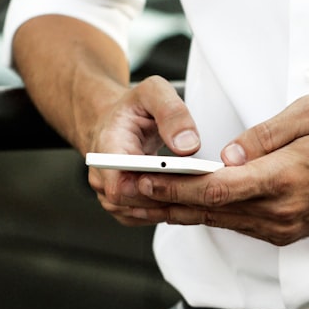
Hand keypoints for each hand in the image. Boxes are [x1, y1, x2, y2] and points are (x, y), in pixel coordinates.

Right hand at [86, 76, 203, 225]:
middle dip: (170, 197)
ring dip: (173, 206)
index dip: (149, 189)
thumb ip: (172, 113)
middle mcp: (104, 177)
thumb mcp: (154, 92)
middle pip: (135, 203)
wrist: (121, 120)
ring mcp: (113, 195)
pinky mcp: (127, 205)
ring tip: (203, 195)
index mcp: (107, 148)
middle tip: (204, 190)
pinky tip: (192, 199)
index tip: (178, 181)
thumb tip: (187, 146)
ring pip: (143, 214)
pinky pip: (148, 216)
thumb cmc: (134, 108)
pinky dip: (171, 210)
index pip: (119, 185)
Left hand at [132, 95, 308, 245]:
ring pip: (219, 222)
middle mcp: (281, 211)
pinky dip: (204, 216)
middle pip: (210, 209)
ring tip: (140, 200)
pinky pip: (236, 226)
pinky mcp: (285, 233)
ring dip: (177, 212)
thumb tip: (228, 154)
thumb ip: (268, 134)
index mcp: (286, 178)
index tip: (144, 175)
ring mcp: (283, 227)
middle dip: (163, 199)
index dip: (176, 184)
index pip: (218, 187)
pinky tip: (181, 207)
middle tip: (124, 190)